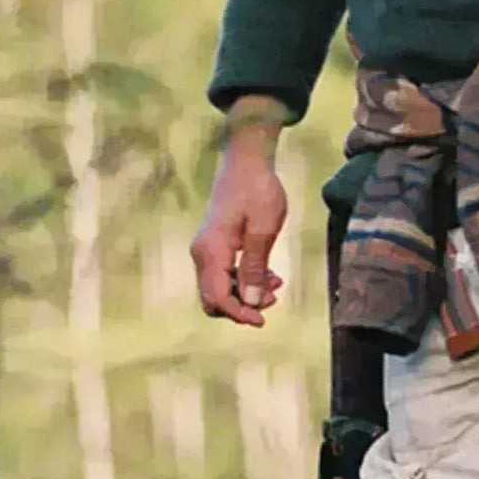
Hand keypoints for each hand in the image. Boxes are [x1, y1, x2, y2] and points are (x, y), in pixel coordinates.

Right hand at [191, 116, 288, 326]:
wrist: (246, 159)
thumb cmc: (258, 190)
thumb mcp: (264, 229)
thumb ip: (255, 268)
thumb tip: (249, 302)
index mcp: (211, 251)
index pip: (217, 298)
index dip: (238, 313)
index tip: (262, 320)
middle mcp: (202, 253)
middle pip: (214, 298)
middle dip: (241, 306)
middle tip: (272, 300)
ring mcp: (207, 249)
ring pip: (220, 288)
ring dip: (246, 293)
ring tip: (276, 285)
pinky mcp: (215, 245)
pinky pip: (225, 274)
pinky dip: (244, 280)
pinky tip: (269, 276)